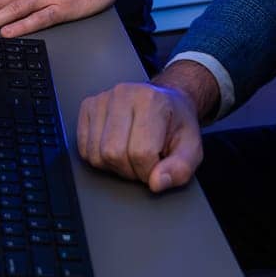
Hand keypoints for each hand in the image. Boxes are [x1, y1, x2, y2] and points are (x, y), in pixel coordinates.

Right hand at [75, 64, 206, 192]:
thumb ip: (180, 169)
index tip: (158, 166)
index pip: (141, 152)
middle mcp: (123, 94)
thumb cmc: (177, 125)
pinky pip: (83, 148)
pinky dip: (99, 158)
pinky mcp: (88, 106)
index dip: (149, 171)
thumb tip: (156, 183)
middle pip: (113, 153)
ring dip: (114, 166)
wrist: (166, 102)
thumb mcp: (192, 149)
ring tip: (130, 155)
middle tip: (144, 162)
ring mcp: (102, 98)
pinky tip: (115, 148)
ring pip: (96, 154)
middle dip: (130, 170)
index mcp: (151, 101)